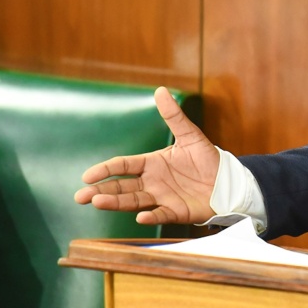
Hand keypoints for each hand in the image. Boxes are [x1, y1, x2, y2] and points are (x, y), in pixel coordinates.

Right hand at [74, 87, 220, 224]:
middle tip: (80, 197)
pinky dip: (150, 216)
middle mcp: (152, 182)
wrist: (228, 181)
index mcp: (152, 163)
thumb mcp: (190, 135)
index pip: (123, 166)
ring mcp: (162, 198)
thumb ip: (174, 116)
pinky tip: (140, 217)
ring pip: (133, 201)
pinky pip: (161, 214)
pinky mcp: (176, 211)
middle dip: (101, 191)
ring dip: (116, 203)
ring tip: (97, 203)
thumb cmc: (207, 159)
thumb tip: (160, 90)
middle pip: (121, 187)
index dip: (106, 170)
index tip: (87, 176)